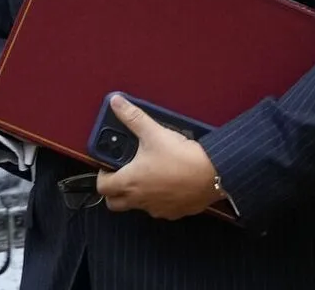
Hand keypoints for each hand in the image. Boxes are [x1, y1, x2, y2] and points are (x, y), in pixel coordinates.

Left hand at [95, 94, 223, 219]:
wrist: (212, 174)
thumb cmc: (180, 156)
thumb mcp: (153, 132)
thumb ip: (132, 117)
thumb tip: (115, 102)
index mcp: (130, 182)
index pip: (102, 187)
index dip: (102, 175)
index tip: (110, 164)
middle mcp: (139, 200)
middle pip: (115, 203)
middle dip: (115, 190)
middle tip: (124, 172)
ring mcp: (157, 209)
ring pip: (137, 207)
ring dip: (137, 194)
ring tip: (148, 174)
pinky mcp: (174, 213)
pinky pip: (159, 209)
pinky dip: (158, 199)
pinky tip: (168, 184)